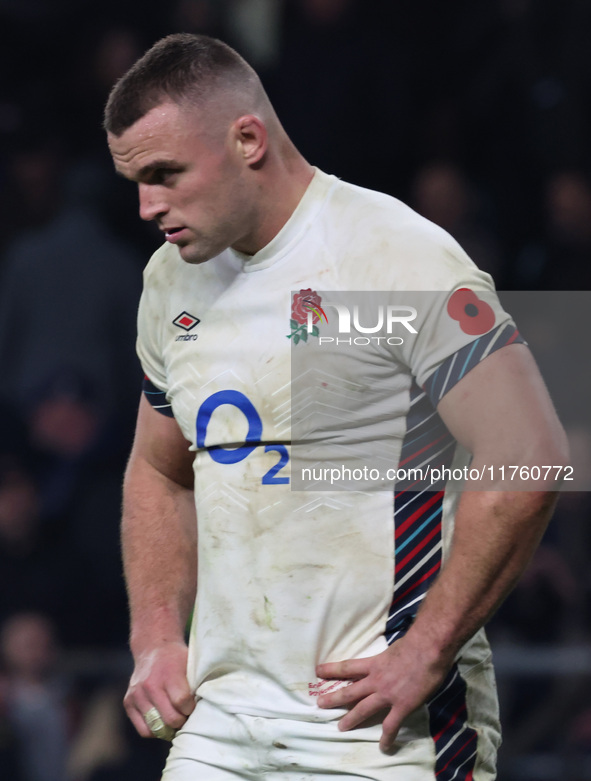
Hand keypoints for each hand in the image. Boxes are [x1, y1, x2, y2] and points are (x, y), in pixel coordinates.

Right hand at [124, 641, 195, 738]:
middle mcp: (150, 685)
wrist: (152, 648)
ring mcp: (137, 695)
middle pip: (170, 718)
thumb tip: (202, 710)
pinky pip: (143, 730)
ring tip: (175, 721)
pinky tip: (163, 722)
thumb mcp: (189, 664)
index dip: (191, 709)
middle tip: (186, 717)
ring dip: (168, 729)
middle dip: (182, 721)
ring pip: (156, 728)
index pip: (182, 702)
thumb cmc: (176, 659)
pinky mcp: (128, 703)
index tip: (193, 706)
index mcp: (168, 673)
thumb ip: (194, 686)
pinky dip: (155, 730)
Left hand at [316, 637, 449, 751]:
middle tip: (320, 704)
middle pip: (350, 691)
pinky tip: (383, 746)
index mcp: (374, 663)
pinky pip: (391, 725)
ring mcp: (387, 694)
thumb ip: (387, 658)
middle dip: (334, 698)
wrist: (428, 649)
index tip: (318, 671)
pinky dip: (387, 737)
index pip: (347, 667)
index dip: (331, 669)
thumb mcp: (393, 648)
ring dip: (351, 719)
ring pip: (363, 709)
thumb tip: (390, 661)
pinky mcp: (402, 706)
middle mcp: (376, 680)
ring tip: (340, 727)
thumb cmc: (414, 643)